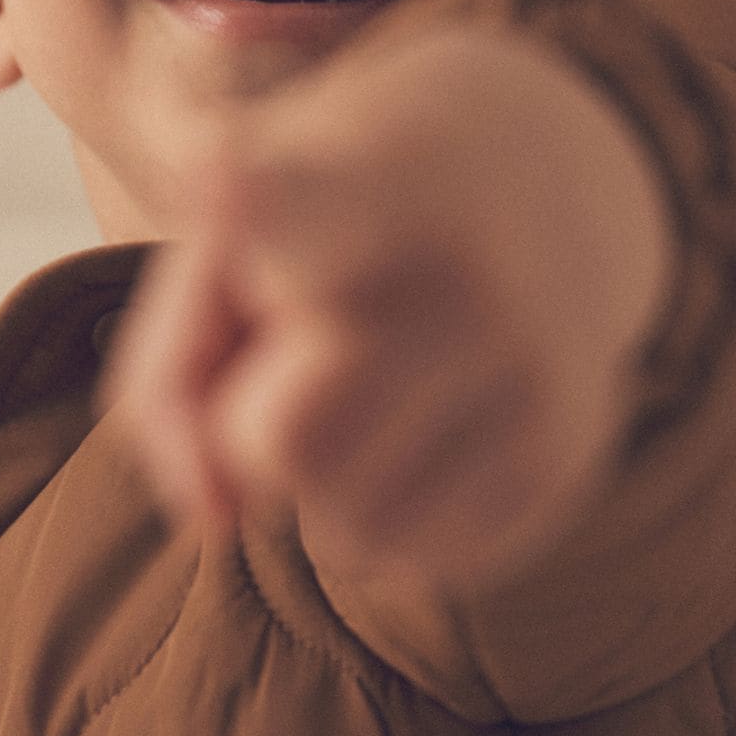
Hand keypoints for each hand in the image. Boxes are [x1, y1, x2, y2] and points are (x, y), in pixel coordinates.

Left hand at [94, 0, 676, 590]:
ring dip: (324, 494)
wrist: (532, 175)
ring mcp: (526, 359)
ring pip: (351, 533)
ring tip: (365, 396)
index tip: (223, 172)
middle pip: (284, 445)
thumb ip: (166, 386)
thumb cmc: (328, 233)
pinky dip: (394, 525)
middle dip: (259, 433)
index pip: (287, 204)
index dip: (245, 199)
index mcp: (347, 182)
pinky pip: (423, 563)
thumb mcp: (223, 253)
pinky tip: (424, 432)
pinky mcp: (569, 448)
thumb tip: (219, 518)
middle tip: (301, 364)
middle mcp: (455, 266)